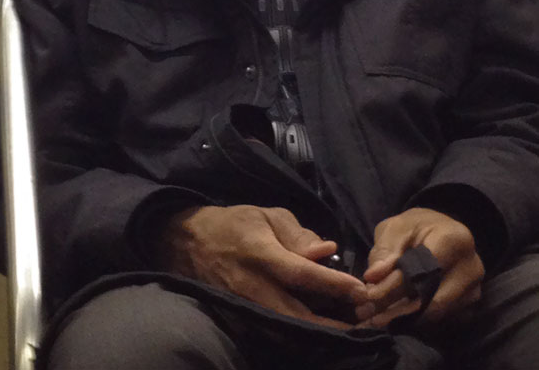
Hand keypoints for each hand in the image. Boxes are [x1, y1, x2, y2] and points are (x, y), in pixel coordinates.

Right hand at [157, 204, 369, 328]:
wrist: (188, 243)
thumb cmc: (234, 224)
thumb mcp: (266, 215)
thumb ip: (298, 234)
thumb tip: (327, 250)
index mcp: (261, 254)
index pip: (302, 273)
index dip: (333, 284)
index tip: (361, 291)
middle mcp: (252, 286)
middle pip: (298, 315)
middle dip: (333, 323)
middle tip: (364, 321)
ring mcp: (244, 308)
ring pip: (287, 331)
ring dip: (319, 333)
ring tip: (350, 329)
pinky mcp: (240, 321)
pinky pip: (274, 334)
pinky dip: (300, 335)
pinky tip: (321, 330)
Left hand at [360, 208, 483, 326]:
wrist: (438, 232)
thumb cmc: (416, 227)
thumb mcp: (396, 228)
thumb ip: (385, 251)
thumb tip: (373, 276)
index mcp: (456, 240)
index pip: (424, 271)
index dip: (395, 285)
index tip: (370, 295)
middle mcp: (472, 268)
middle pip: (432, 298)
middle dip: (398, 308)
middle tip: (370, 314)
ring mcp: (474, 289)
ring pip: (436, 313)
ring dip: (405, 317)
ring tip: (377, 315)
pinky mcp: (469, 305)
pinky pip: (441, 319)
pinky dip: (416, 319)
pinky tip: (394, 315)